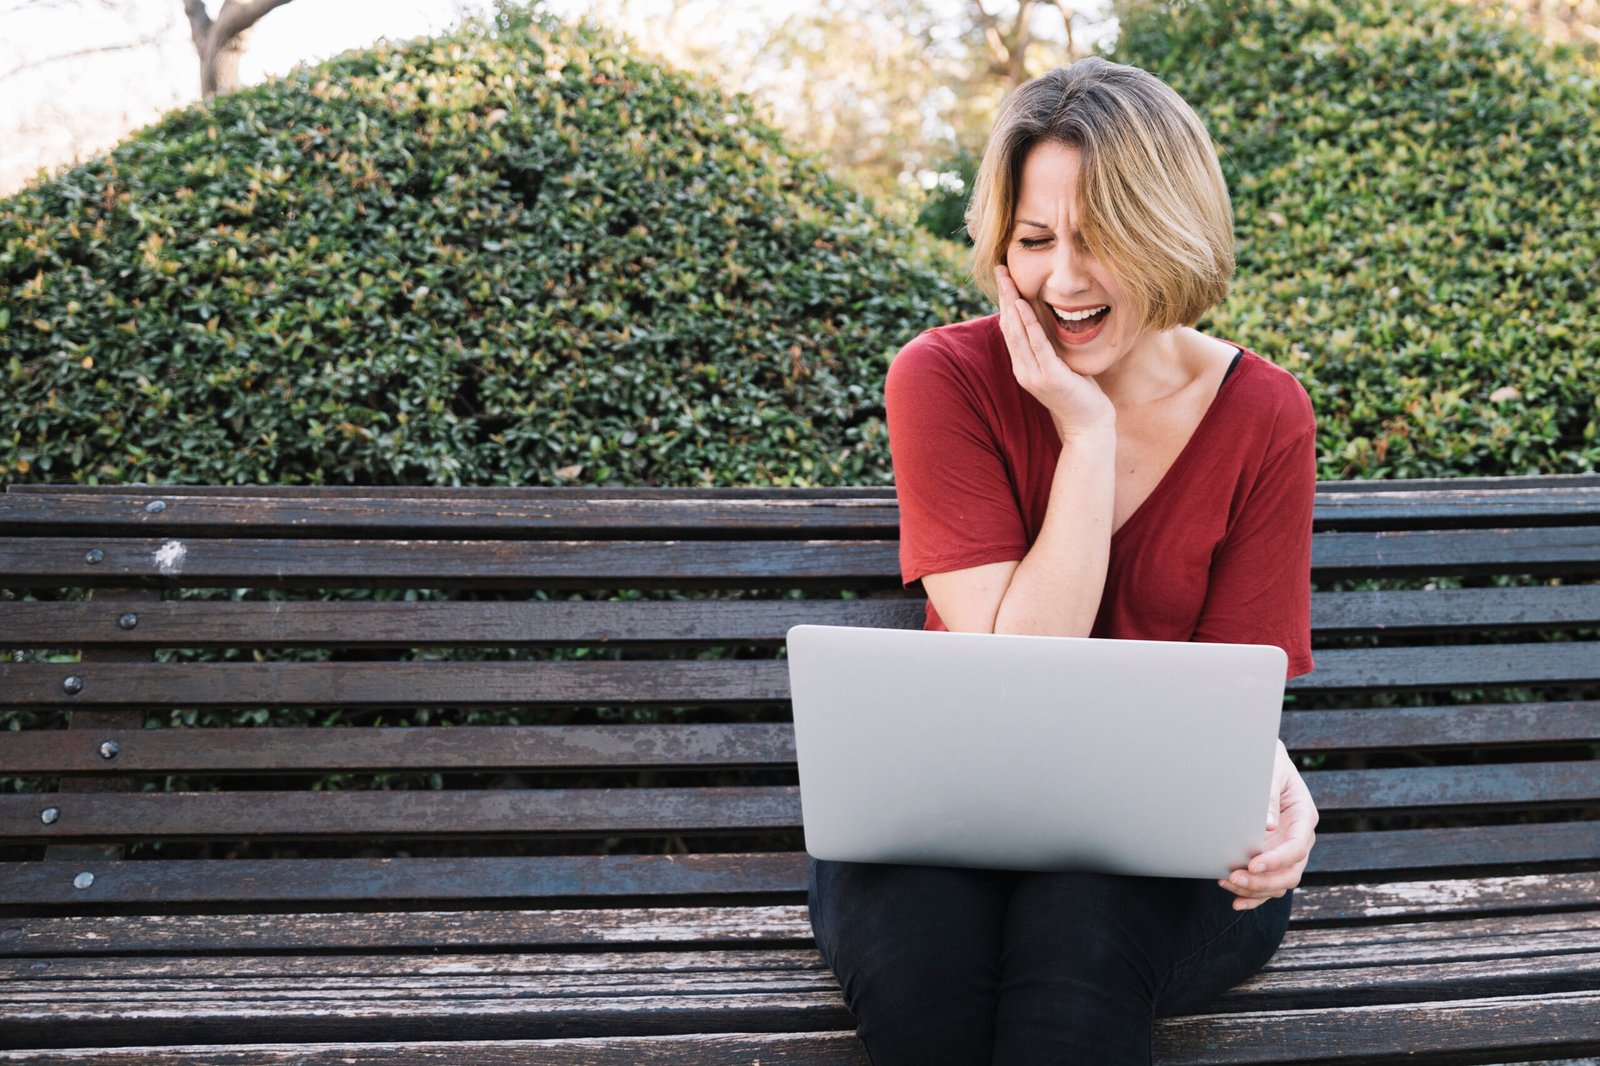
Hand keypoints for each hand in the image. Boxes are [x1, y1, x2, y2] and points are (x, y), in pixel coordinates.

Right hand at [995, 264, 1113, 434]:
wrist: (1089, 425)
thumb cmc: (1079, 394)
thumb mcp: (1060, 366)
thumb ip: (1050, 347)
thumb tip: (1048, 323)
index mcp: (1024, 366)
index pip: (1010, 329)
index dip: (1005, 302)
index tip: (1004, 278)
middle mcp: (1023, 369)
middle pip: (1009, 326)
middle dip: (1004, 296)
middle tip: (1000, 269)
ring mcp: (1034, 374)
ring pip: (1017, 332)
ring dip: (1011, 303)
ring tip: (1007, 280)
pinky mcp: (1049, 376)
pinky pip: (1036, 344)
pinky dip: (1027, 322)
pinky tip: (1021, 304)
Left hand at [1218, 740, 1317, 910]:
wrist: (1262, 763)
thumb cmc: (1266, 762)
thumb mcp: (1270, 771)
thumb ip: (1269, 796)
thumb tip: (1268, 826)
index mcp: (1304, 817)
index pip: (1297, 847)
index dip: (1277, 860)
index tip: (1253, 864)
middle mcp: (1299, 838)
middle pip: (1291, 872)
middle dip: (1263, 880)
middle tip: (1233, 877)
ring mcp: (1286, 852)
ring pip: (1280, 883)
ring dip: (1255, 890)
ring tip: (1227, 884)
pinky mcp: (1272, 859)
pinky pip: (1269, 885)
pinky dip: (1254, 896)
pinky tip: (1236, 900)